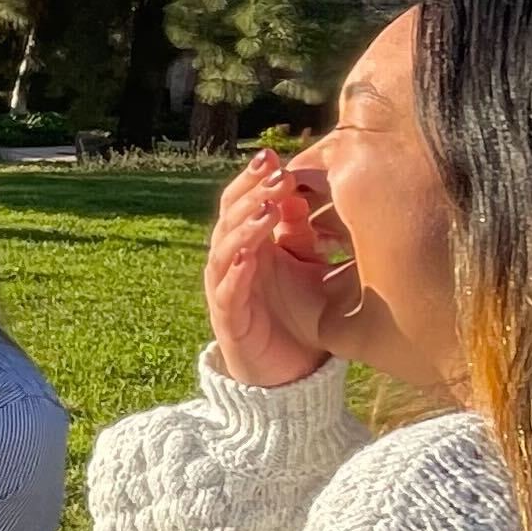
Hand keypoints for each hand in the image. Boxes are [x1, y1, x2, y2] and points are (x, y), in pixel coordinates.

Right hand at [205, 150, 336, 386]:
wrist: (289, 373)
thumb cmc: (297, 316)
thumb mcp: (307, 267)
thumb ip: (302, 232)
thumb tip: (303, 190)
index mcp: (250, 244)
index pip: (242, 201)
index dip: (253, 180)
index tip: (275, 157)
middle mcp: (233, 261)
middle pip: (229, 217)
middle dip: (250, 193)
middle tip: (274, 173)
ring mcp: (226, 289)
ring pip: (224, 249)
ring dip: (244, 228)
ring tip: (266, 210)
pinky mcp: (229, 319)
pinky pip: (227, 292)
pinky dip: (236, 273)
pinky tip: (250, 258)